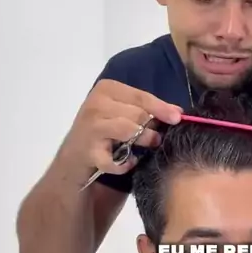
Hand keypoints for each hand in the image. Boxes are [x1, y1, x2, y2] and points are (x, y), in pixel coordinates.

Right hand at [60, 80, 181, 179]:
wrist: (74, 159)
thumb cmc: (105, 133)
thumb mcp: (123, 114)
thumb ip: (146, 109)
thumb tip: (177, 112)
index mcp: (106, 89)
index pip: (141, 96)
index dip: (162, 108)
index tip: (178, 117)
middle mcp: (95, 104)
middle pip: (138, 114)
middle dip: (151, 128)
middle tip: (156, 138)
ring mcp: (90, 126)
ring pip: (130, 130)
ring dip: (143, 141)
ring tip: (147, 146)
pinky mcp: (88, 151)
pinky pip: (116, 158)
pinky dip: (125, 164)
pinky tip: (128, 162)